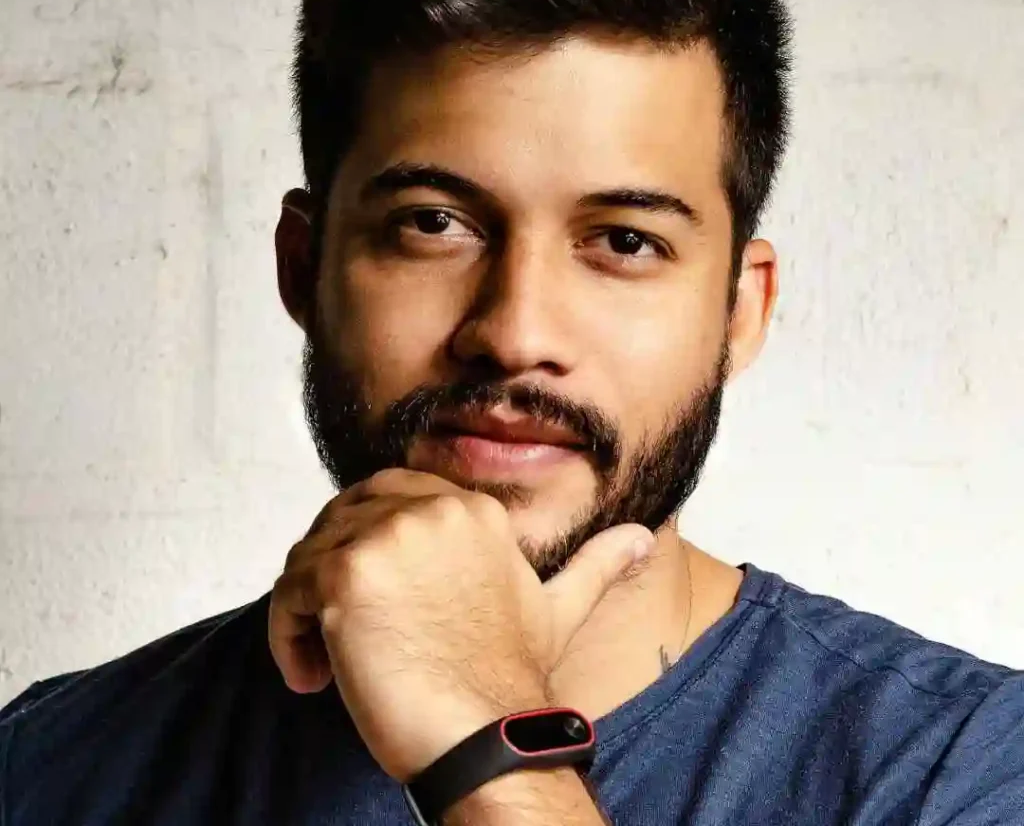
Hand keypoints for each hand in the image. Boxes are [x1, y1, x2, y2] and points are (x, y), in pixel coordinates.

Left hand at [267, 468, 654, 781]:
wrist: (489, 738)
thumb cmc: (509, 680)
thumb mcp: (558, 609)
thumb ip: (596, 565)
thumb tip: (641, 537)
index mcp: (472, 508)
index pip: (388, 498)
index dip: (369, 545)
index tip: (373, 602)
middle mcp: (432, 508)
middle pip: (343, 515)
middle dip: (330, 567)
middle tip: (336, 628)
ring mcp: (389, 537)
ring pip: (310, 552)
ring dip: (305, 608)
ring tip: (326, 660)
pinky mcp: (348, 576)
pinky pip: (288, 589)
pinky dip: (286, 634)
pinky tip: (313, 675)